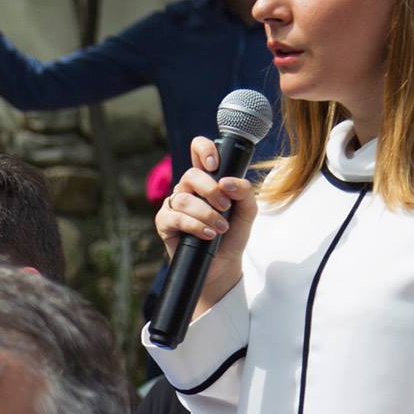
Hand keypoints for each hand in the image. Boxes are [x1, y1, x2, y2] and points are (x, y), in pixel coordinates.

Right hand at [153, 136, 258, 309]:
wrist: (223, 264)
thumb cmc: (233, 234)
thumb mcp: (248, 212)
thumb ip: (244, 192)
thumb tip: (227, 182)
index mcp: (206, 179)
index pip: (198, 150)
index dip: (203, 148)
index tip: (214, 163)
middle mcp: (187, 188)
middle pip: (191, 174)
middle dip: (211, 190)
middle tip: (225, 207)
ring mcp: (174, 205)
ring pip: (184, 198)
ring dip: (206, 214)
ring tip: (220, 228)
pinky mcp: (165, 223)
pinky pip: (175, 217)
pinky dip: (194, 225)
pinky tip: (207, 234)